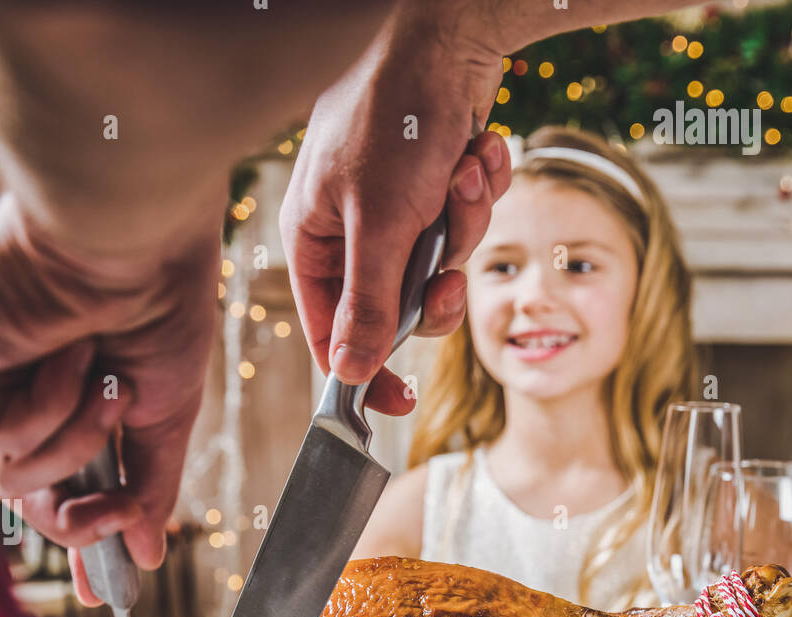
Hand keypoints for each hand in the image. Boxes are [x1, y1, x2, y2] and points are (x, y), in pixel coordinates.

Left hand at [0, 192, 221, 604]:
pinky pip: (5, 443)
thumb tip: (148, 553)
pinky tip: (69, 355)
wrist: (130, 235)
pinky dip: (50, 409)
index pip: (73, 493)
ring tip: (104, 383)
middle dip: (79, 521)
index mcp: (82, 407)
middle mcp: (33, 401)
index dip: (86, 545)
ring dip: (76, 441)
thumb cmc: (159, 302)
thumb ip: (151, 486)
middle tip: (115, 518)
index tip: (104, 591)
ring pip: (21, 481)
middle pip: (37, 504)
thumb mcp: (167, 411)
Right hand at [279, 7, 509, 414]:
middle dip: (435, 282)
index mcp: (313, 239)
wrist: (447, 25)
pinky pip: (465, 220)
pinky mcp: (433, 183)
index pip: (330, 333)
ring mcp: (393, 206)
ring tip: (462, 173)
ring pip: (440, 263)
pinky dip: (478, 190)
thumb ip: (369, 305)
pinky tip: (476, 152)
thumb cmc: (395, 111)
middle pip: (396, 306)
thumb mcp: (380, 223)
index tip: (399, 404)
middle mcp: (348, 228)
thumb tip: (350, 373)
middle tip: (449, 271)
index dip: (365, 370)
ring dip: (465, 225)